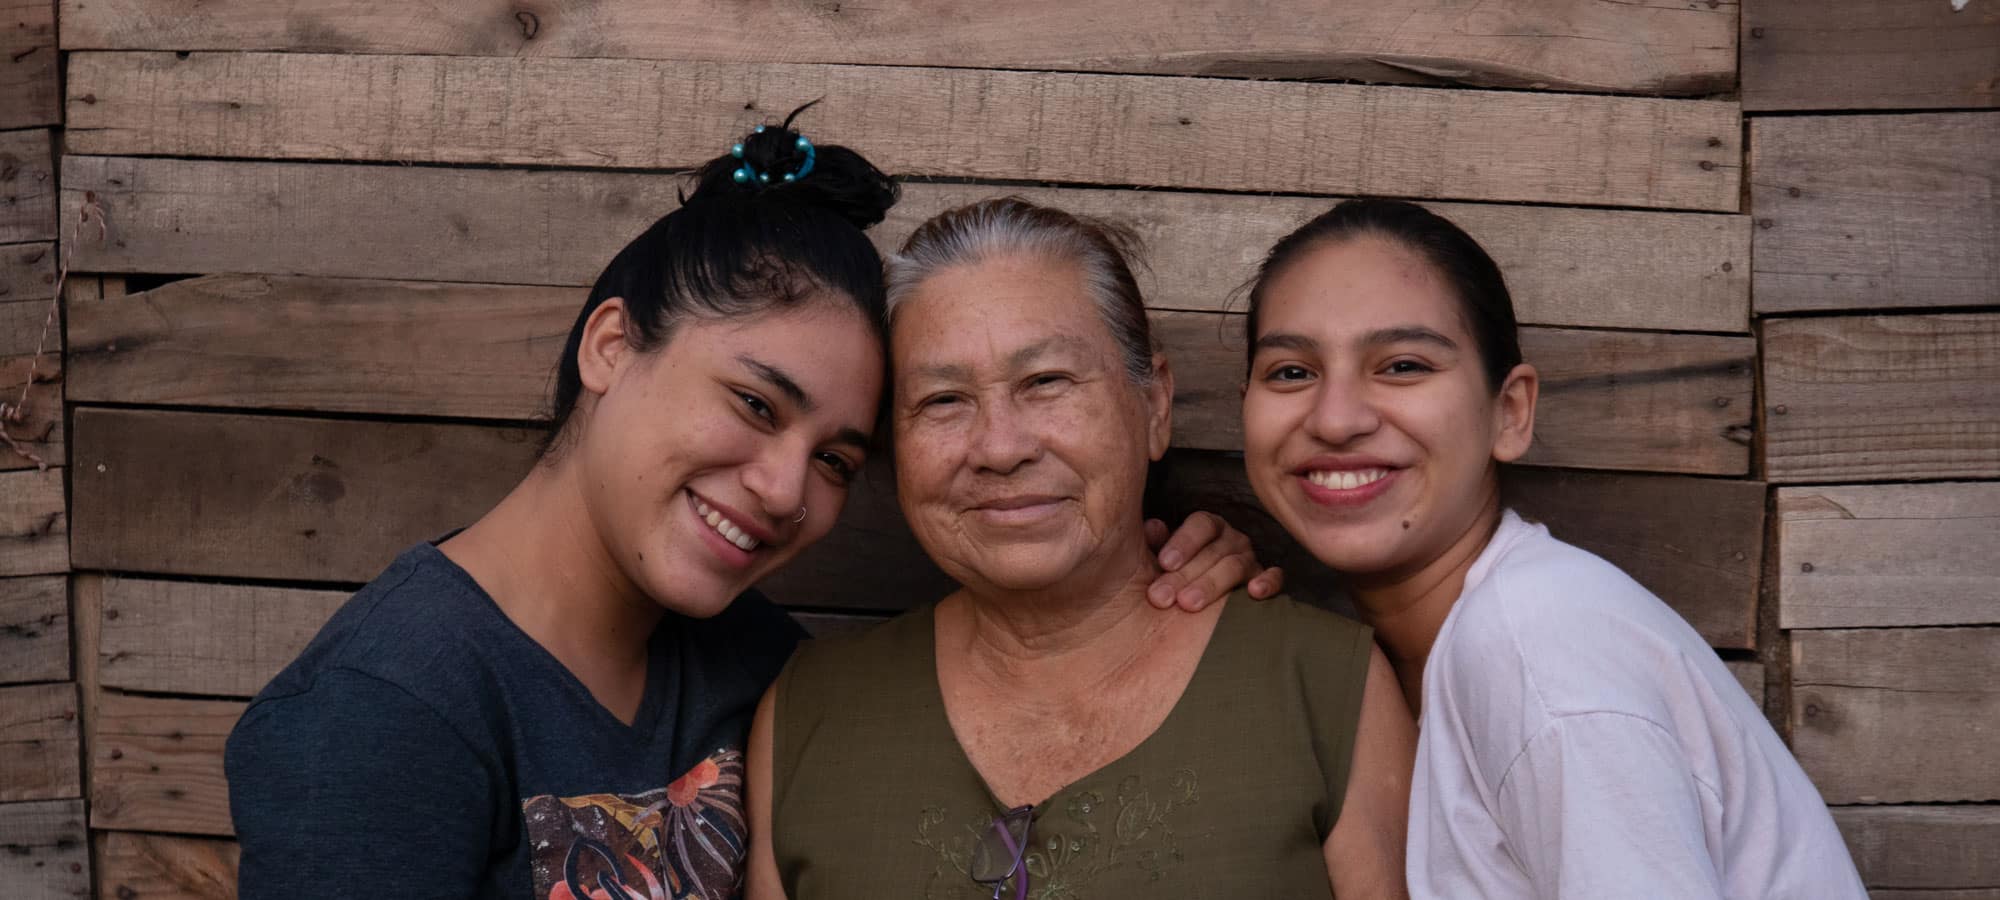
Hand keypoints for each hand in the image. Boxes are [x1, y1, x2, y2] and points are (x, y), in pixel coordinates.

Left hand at [1143, 511, 1283, 611]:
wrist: (1193, 604)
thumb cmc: (1175, 576)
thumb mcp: (1162, 559)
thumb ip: (1155, 542)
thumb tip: (1153, 528)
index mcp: (1209, 526)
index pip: (1201, 525)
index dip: (1183, 542)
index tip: (1163, 563)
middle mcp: (1232, 539)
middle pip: (1213, 552)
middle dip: (1184, 575)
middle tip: (1162, 597)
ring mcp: (1251, 559)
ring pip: (1235, 567)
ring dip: (1210, 585)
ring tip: (1188, 604)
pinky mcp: (1266, 581)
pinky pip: (1274, 578)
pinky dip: (1268, 583)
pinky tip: (1254, 592)